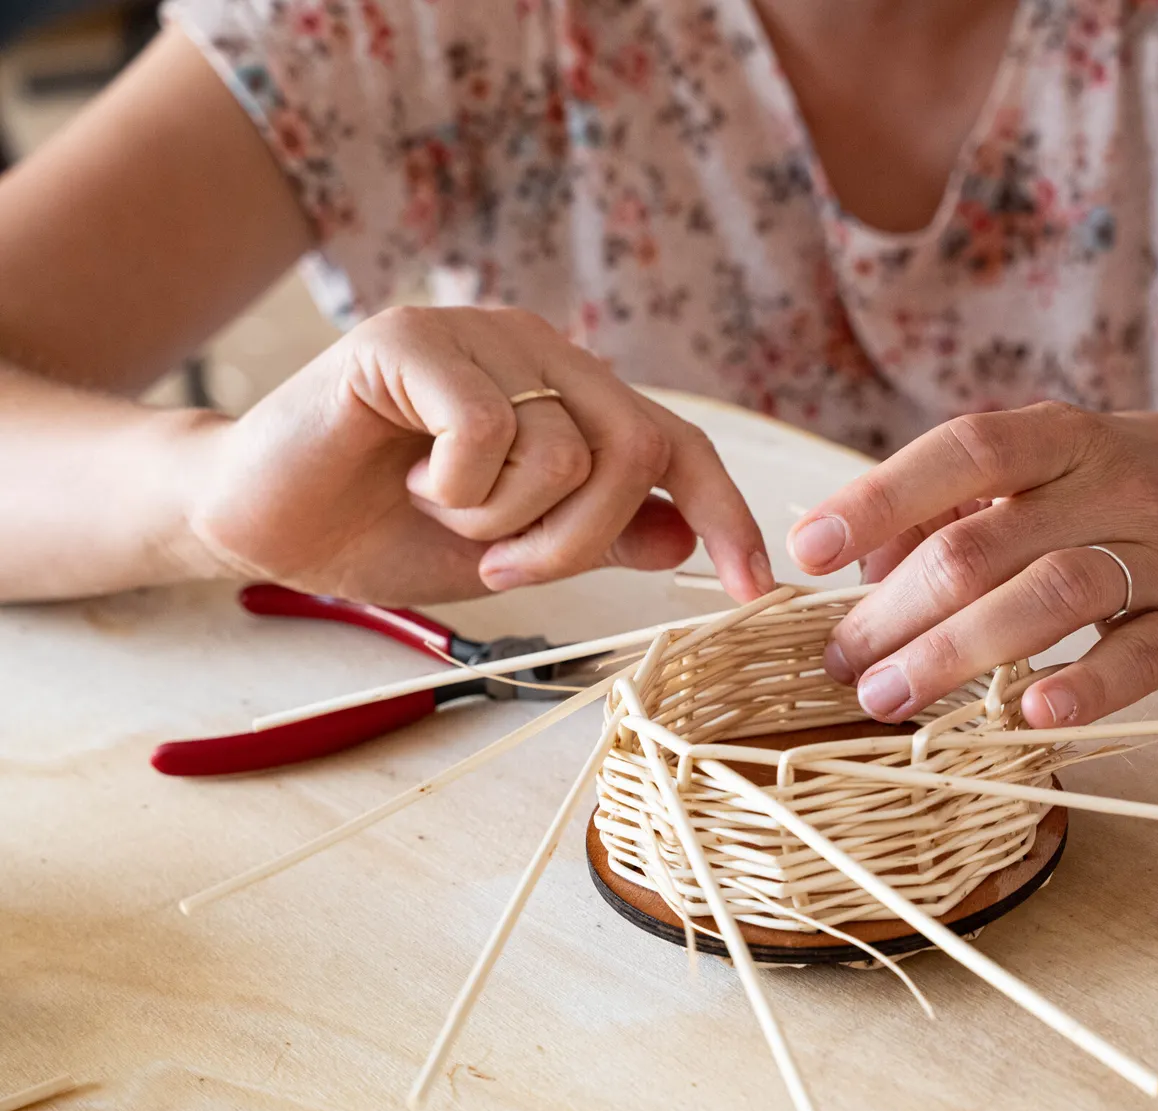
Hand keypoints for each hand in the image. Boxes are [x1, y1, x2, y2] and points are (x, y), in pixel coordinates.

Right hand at [180, 306, 771, 605]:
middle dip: (582, 540)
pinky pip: (490, 432)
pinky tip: (407, 479)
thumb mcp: (514, 550)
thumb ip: (599, 535)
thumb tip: (686, 535)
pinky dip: (457, 489)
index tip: (757, 589)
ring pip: (566, 451)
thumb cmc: (382, 529)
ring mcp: (477, 333)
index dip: (725, 515)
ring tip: (441, 511)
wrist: (259, 519)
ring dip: (505, 523)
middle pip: (637, 448)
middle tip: (508, 569)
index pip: (679, 445)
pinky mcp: (410, 339)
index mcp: (570, 395)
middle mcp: (537, 350)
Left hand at [785, 403, 1157, 726]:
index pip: (966, 451)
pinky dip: (1085, 688)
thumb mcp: (1042, 468)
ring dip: (956, 654)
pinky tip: (1028, 715)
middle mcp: (1119, 484)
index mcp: (1065, 435)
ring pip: (1052, 597)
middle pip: (988, 545)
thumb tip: (865, 566)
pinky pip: (1142, 657)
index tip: (809, 549)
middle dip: (897, 610)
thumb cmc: (1113, 487)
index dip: (882, 497)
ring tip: (887, 698)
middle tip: (838, 661)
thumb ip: (953, 508)